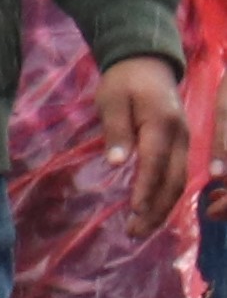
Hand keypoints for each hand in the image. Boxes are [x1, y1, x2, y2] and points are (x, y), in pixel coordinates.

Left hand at [98, 54, 196, 223]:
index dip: (146, 188)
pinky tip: (154, 212)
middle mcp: (180, 137)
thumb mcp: (111, 100)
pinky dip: (168, 197)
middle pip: (173, 179)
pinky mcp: (182, 147)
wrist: (148, 65)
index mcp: (162, 124)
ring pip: (180, 182)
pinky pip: (179, 176)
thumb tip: (116, 162)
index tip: (134, 210)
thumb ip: (116, 130)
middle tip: (135, 232)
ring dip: (163, 208)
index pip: (155, 162)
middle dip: (156, 208)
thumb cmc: (124, 82)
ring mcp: (185, 142)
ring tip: (142, 229)